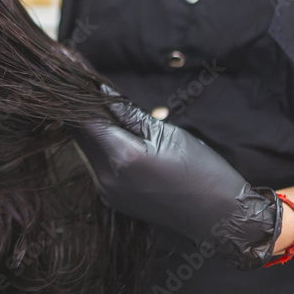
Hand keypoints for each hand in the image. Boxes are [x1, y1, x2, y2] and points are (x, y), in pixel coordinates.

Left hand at [67, 83, 283, 269]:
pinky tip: (112, 134)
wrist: (218, 218)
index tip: (74, 74)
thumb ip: (128, 114)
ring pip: (86, 150)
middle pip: (80, 135)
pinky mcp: (112, 200)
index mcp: (123, 156)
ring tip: (101, 106)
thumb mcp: (167, 133)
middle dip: (81, 109)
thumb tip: (102, 92)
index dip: (77, 94)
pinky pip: (95, 166)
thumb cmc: (202, 171)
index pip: (84, 118)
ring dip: (89, 128)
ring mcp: (107, 193)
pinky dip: (99, 147)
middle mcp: (107, 177)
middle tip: (85, 84)